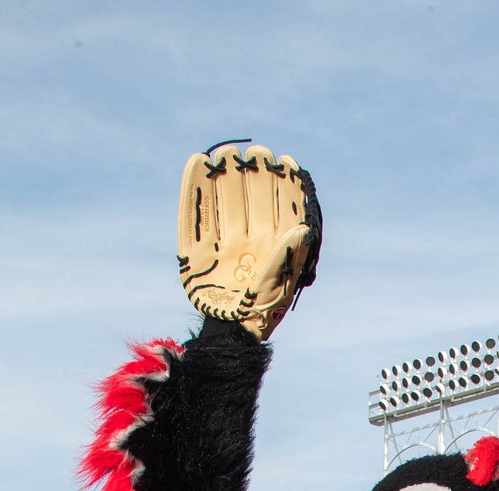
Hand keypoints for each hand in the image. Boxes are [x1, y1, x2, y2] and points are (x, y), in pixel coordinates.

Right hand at [177, 144, 321, 340]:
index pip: (278, 207)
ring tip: (228, 154)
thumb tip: (303, 228)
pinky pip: (195, 213)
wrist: (230, 330)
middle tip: (258, 153)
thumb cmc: (261, 309)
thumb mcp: (280, 282)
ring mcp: (222, 240)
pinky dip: (195, 189)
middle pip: (252, 198)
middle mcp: (247, 239)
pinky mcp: (197, 246)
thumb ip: (288, 254)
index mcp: (270, 245)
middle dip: (256, 174)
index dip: (284, 184)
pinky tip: (198, 164)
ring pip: (226, 200)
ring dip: (227, 176)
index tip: (287, 163)